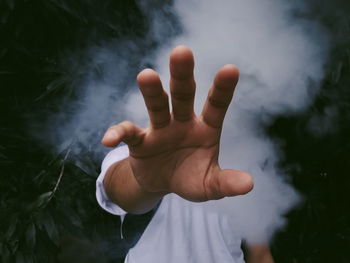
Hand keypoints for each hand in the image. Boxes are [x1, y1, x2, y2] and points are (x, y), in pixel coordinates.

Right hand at [102, 45, 252, 201]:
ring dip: (151, 91)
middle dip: (182, 75)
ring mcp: (159, 128)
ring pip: (156, 105)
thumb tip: (249, 185)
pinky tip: (109, 140)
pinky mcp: (139, 140)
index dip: (222, 88)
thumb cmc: (190, 177)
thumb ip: (226, 183)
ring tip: (146, 75)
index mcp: (205, 128)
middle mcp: (182, 122)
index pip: (216, 105)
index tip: (231, 68)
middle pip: (183, 94)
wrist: (162, 182)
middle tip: (182, 51)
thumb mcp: (209, 184)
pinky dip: (118, 133)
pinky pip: (128, 132)